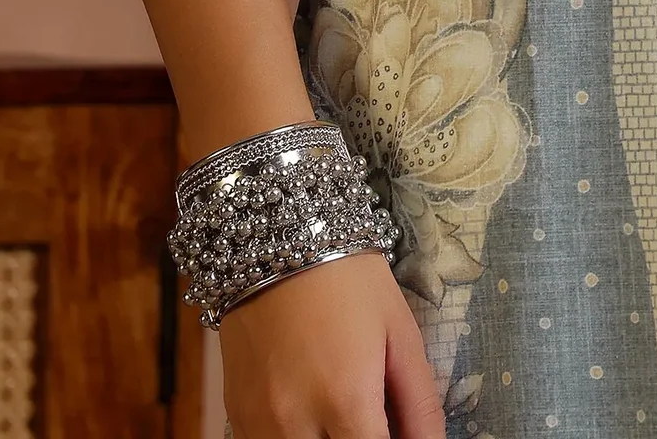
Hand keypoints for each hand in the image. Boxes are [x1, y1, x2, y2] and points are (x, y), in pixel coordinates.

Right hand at [218, 249, 444, 438]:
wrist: (279, 236)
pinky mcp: (236, 415)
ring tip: (344, 416)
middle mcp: (296, 423)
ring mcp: (259, 423)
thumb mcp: (400, 332)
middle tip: (373, 421)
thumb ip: (420, 404)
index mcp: (346, 401)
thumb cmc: (350, 280)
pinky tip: (313, 415)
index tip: (395, 432)